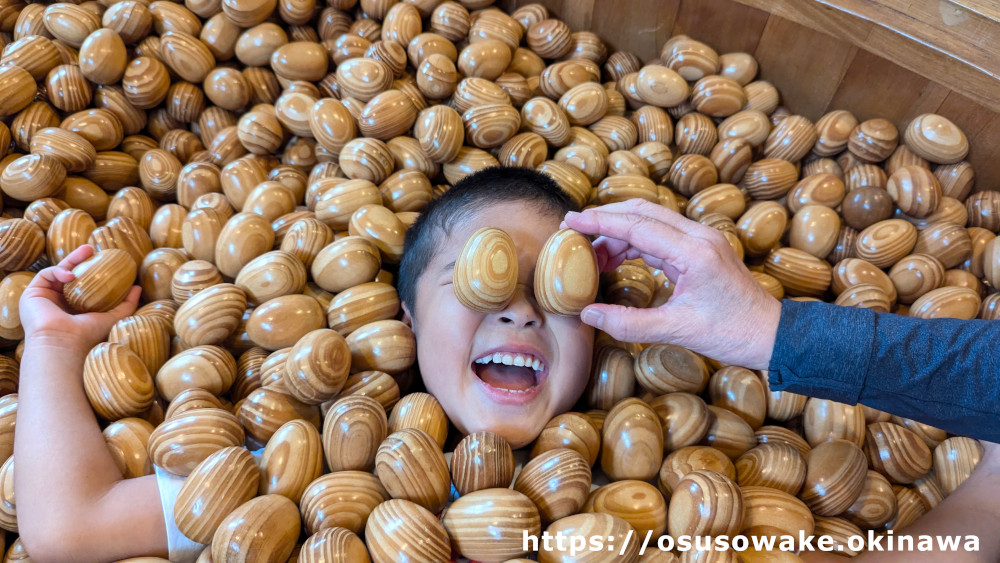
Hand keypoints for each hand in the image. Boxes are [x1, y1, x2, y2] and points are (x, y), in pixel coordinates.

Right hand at [20, 245, 140, 350]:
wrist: (63, 342)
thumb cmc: (88, 334)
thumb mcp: (113, 317)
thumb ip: (126, 303)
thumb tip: (137, 288)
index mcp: (74, 309)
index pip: (82, 285)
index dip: (91, 271)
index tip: (104, 260)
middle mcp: (58, 303)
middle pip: (69, 274)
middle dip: (80, 259)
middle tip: (91, 248)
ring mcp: (44, 298)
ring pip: (58, 271)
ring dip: (71, 259)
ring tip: (86, 251)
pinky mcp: (32, 293)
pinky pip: (46, 275)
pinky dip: (59, 271)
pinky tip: (71, 275)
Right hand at [563, 199, 780, 369]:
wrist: (772, 335)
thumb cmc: (733, 333)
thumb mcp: (677, 330)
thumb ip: (629, 323)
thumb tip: (588, 315)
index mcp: (694, 251)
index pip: (637, 225)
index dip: (599, 222)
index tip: (570, 221)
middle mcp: (699, 237)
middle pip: (642, 212)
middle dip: (605, 220)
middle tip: (573, 232)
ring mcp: (702, 240)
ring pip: (650, 222)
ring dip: (618, 234)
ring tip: (592, 258)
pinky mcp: (701, 250)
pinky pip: (660, 236)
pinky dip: (634, 243)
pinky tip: (617, 259)